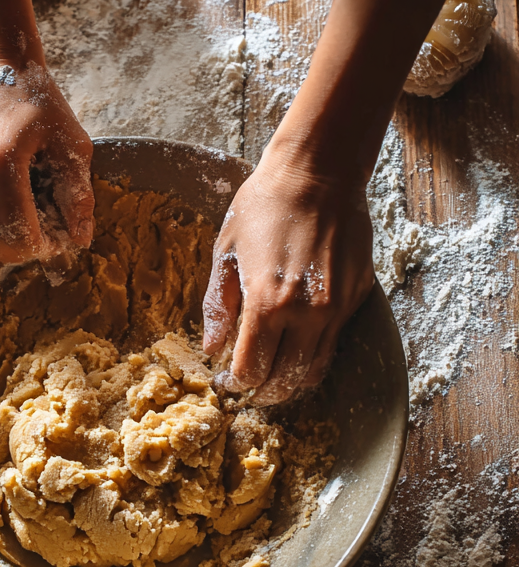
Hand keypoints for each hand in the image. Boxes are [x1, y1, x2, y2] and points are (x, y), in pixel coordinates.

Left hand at [202, 143, 374, 403]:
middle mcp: (306, 313)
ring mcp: (335, 308)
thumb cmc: (264, 206)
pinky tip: (295, 352)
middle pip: (284, 380)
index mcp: (266, 303)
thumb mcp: (226, 253)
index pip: (251, 369)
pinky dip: (312, 359)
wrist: (318, 173)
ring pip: (312, 371)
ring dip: (289, 383)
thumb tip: (213, 348)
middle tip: (249, 387)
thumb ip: (218, 306)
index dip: (236, 383)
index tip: (227, 380)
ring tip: (272, 378)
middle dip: (262, 392)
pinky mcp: (354, 298)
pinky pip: (332, 345)